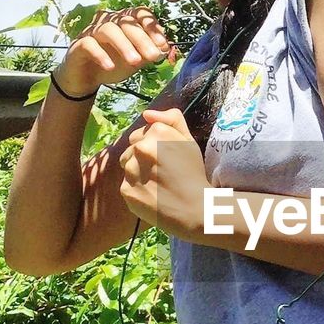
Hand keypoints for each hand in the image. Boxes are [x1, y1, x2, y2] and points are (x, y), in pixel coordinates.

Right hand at [56, 7, 178, 95]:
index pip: (139, 14)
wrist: (87, 78)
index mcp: (124, 21)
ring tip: (135, 62)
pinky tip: (110, 66)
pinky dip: (100, 54)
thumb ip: (149, 52)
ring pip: (108, 30)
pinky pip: (89, 44)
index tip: (163, 44)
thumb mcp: (136, 59)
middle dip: (142, 39)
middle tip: (153, 56)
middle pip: (126, 22)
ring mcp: (92, 31)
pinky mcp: (78, 44)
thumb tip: (164, 48)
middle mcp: (108, 21)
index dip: (152, 26)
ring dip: (124, 45)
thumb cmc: (114, 63)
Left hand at [119, 107, 208, 240]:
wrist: (196, 209)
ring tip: (158, 185)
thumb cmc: (193, 173)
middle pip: (131, 150)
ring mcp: (131, 170)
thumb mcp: (188, 141)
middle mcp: (141, 148)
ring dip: (138, 174)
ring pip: (127, 167)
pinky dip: (137, 191)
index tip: (166, 159)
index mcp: (157, 132)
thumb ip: (171, 120)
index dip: (153, 147)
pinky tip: (153, 197)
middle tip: (162, 173)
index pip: (140, 134)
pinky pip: (126, 186)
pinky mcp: (126, 190)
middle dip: (142, 159)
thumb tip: (146, 114)